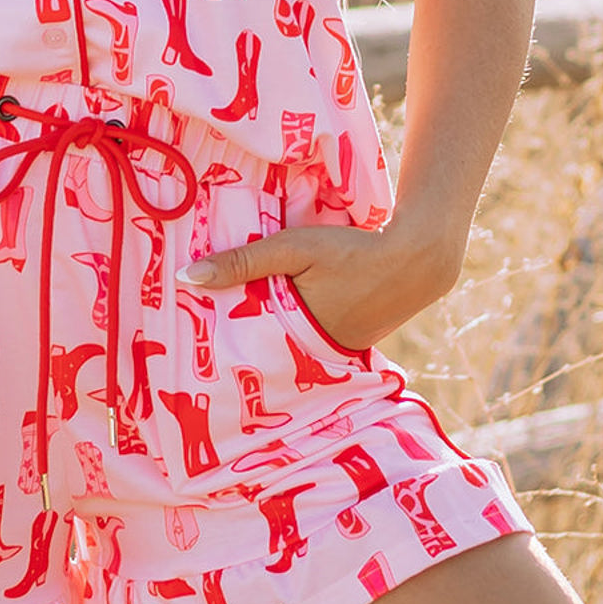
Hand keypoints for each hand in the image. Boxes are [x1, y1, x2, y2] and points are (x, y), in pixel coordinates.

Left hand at [176, 216, 460, 351]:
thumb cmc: (352, 251)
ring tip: (240, 315)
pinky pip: (316, 337)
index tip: (193, 331)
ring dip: (274, 328)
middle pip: (270, 346)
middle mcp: (317, 354)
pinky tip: (289, 308)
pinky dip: (302, 324)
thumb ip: (242, 262)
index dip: (223, 336)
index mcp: (297, 337)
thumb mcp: (293, 249)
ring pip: (293, 341)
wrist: (418, 258)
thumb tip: (185, 278)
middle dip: (246, 336)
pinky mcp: (355, 341)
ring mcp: (339, 351)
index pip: (248, 344)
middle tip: (208, 327)